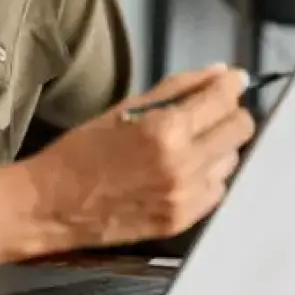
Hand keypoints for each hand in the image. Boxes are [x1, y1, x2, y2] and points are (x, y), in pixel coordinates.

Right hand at [19, 65, 255, 250]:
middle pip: (240, 130)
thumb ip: (174, 90)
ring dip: (218, 145)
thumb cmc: (81, 150)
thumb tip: (219, 73)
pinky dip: (208, 174)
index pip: (220, 100)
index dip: (232, 84)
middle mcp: (184, 164)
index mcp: (164, 130)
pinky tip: (183, 169)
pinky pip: (218, 189)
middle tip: (211, 109)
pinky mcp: (186, 220)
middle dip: (231, 113)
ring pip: (232, 160)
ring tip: (189, 142)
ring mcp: (188, 196)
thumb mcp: (122, 109)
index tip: (235, 78)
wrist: (54, 204)